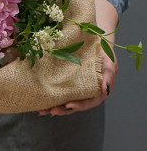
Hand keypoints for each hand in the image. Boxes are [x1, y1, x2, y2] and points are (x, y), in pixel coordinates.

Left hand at [39, 0, 118, 116]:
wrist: (93, 39)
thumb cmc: (103, 52)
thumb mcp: (109, 62)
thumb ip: (109, 76)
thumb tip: (105, 91)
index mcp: (97, 90)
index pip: (88, 102)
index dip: (79, 105)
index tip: (68, 105)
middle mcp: (85, 91)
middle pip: (74, 105)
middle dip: (61, 109)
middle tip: (50, 111)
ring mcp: (74, 87)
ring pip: (64, 101)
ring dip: (53, 107)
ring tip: (42, 110)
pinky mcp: (65, 82)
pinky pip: (57, 91)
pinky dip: (50, 97)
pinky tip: (40, 101)